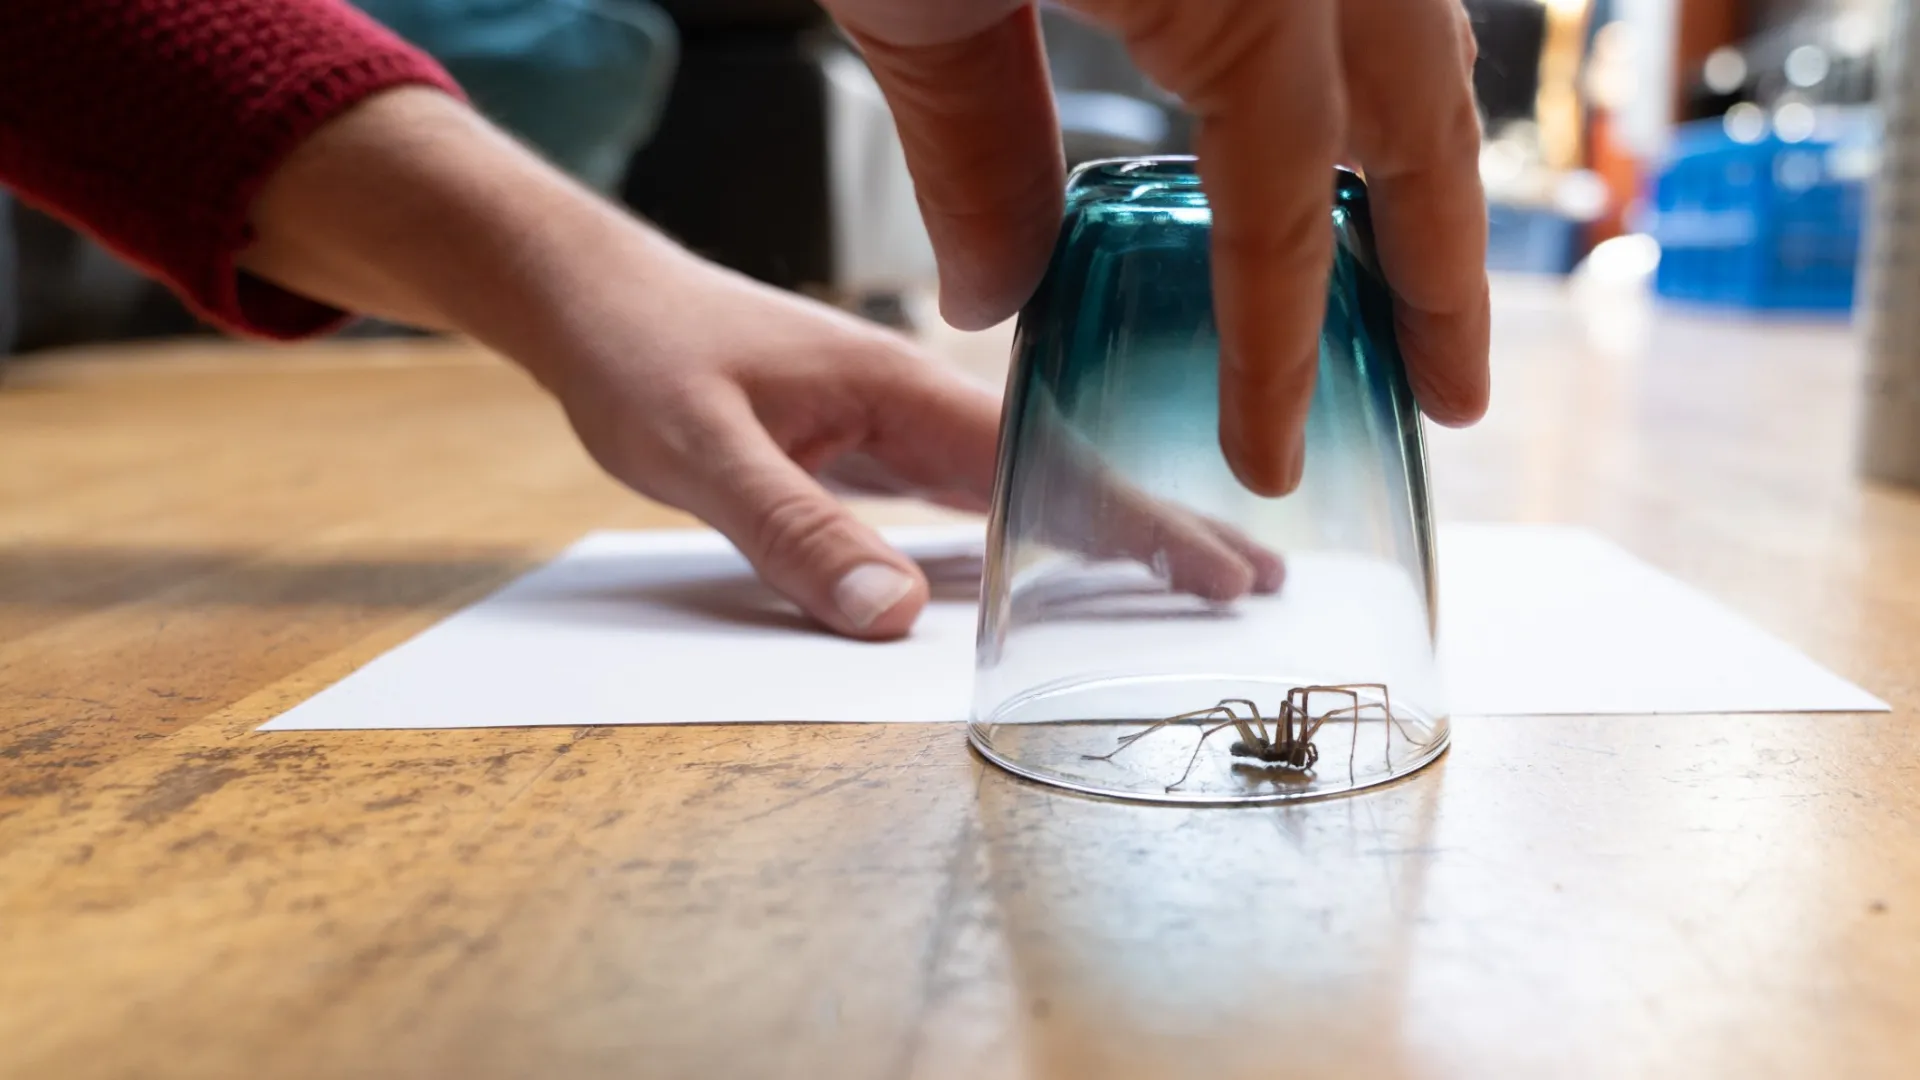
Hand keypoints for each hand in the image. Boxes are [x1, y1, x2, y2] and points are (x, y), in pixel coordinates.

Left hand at [242, 88, 1279, 637]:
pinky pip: (968, 496)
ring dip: (1104, 530)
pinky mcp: (869, 443)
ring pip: (1024, 484)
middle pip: (1061, 472)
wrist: (589, 300)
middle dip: (1156, 526)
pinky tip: (1057, 564)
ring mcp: (897, 421)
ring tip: (1189, 580)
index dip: (1135, 521)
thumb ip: (793, 530)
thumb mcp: (698, 450)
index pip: (1044, 462)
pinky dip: (1029, 529)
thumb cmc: (639, 355)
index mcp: (900, 388)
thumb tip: (893, 620)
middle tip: (1252, 584)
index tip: (1220, 569)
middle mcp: (916, 401)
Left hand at [817, 0, 1491, 494]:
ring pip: (1417, 43)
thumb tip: (1001, 293)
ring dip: (1421, 172)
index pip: (1280, 211)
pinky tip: (1334, 134)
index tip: (1270, 462)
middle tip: (1451, 398)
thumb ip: (972, 146)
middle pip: (1423, 124)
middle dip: (1442, 276)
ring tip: (1411, 285)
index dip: (1281, 353)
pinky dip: (1367, 76)